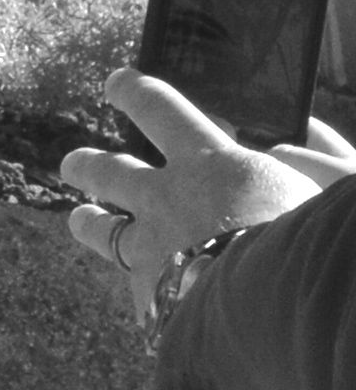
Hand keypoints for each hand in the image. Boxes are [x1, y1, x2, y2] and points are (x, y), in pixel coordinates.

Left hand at [59, 71, 353, 308]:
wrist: (281, 308)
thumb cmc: (311, 239)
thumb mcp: (316, 188)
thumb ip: (302, 164)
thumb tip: (281, 152)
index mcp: (211, 163)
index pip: (158, 109)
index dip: (134, 92)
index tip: (116, 82)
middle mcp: (169, 201)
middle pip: (110, 170)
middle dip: (89, 163)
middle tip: (73, 163)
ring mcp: (154, 252)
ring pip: (102, 230)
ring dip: (89, 222)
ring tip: (80, 219)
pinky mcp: (153, 302)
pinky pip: (138, 293)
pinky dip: (142, 292)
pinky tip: (144, 300)